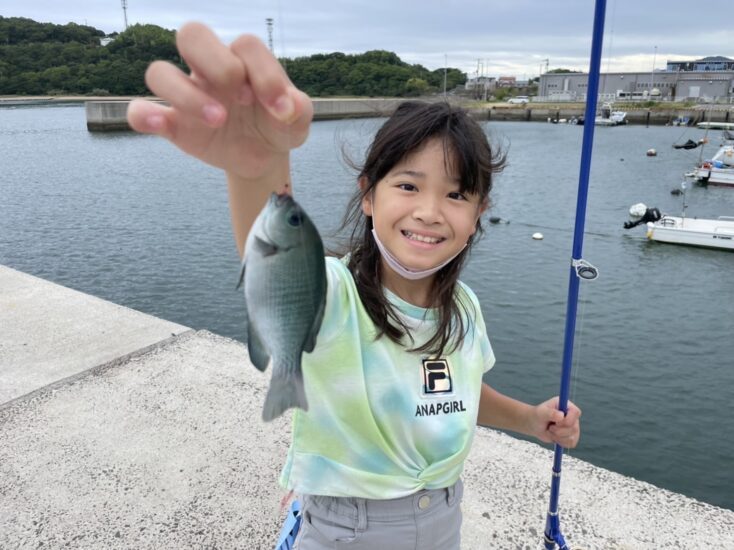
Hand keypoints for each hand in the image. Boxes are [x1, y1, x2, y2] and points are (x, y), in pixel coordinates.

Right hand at [126, 22, 311, 180]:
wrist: (264, 156)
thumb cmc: (278, 126)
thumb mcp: (297, 121)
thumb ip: (299, 109)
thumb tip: (289, 106)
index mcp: (243, 59)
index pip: (245, 45)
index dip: (264, 73)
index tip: (282, 109)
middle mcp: (210, 69)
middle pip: (192, 34)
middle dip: (217, 63)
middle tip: (242, 99)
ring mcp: (187, 94)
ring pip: (159, 71)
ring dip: (186, 95)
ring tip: (219, 120)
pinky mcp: (173, 124)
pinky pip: (139, 109)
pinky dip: (143, 114)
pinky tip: (160, 125)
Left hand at [531, 397, 580, 448]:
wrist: (535, 424)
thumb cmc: (538, 415)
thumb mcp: (541, 412)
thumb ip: (550, 413)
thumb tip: (561, 416)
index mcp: (567, 406)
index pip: (576, 412)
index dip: (567, 420)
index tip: (556, 422)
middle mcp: (573, 416)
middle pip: (574, 428)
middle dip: (558, 431)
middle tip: (550, 427)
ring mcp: (573, 427)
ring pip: (571, 437)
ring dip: (557, 437)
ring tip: (550, 431)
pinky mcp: (572, 437)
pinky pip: (570, 444)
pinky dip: (560, 442)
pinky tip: (553, 437)